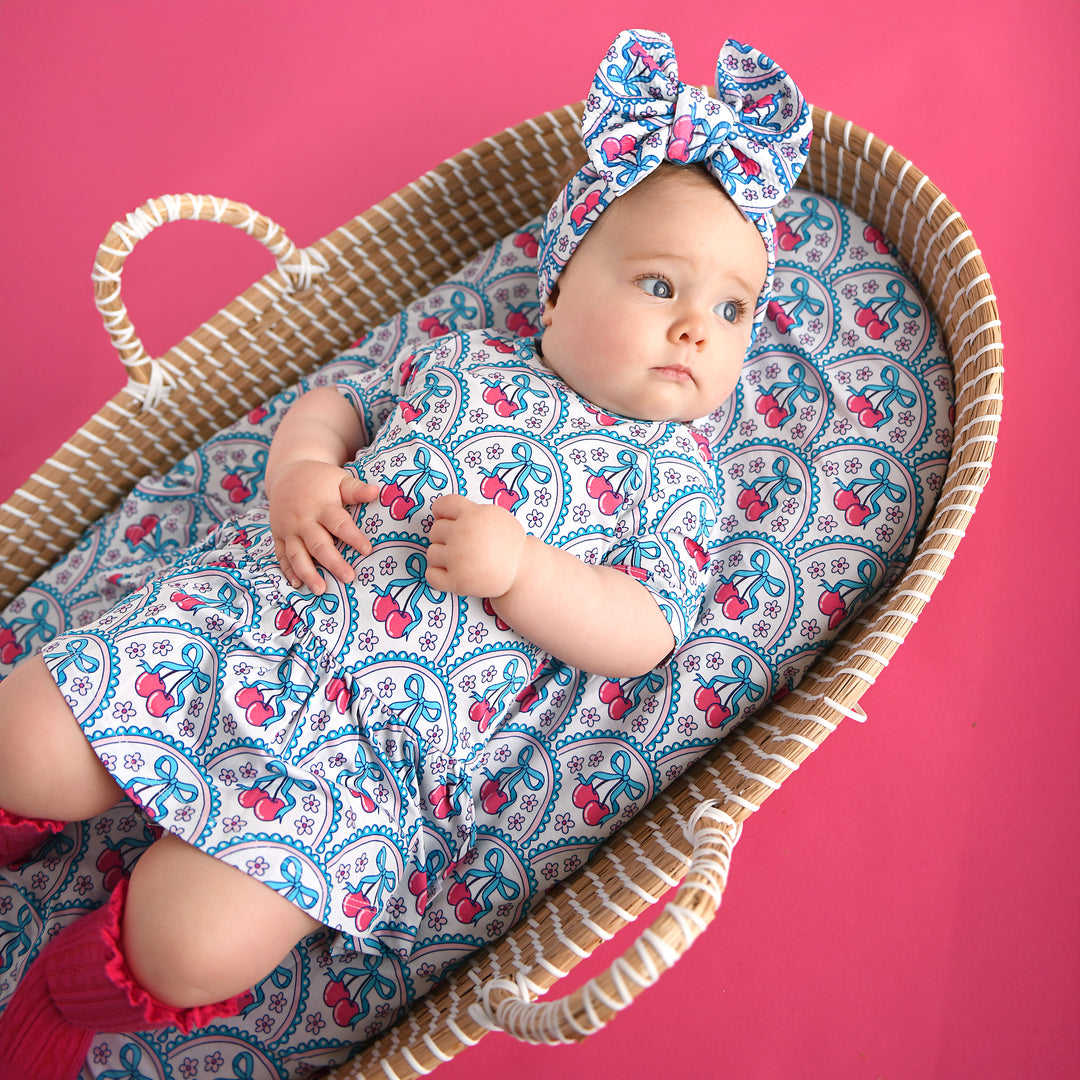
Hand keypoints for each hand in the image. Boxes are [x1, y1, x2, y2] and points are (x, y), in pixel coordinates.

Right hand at [268, 461, 378, 592]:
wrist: (287, 474)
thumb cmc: (320, 480)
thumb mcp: (339, 479)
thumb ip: (356, 489)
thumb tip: (377, 491)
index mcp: (322, 506)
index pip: (339, 524)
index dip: (353, 537)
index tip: (367, 550)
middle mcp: (303, 520)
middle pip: (318, 545)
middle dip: (333, 563)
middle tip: (349, 577)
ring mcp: (289, 530)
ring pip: (297, 554)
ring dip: (308, 573)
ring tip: (321, 589)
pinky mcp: (279, 536)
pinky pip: (282, 556)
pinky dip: (288, 571)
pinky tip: (297, 584)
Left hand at [425, 494, 526, 597]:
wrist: (523, 570)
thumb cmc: (507, 542)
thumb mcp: (494, 516)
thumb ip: (469, 511)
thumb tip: (439, 513)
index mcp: (473, 516)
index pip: (442, 505)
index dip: (441, 512)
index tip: (445, 519)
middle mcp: (462, 535)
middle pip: (435, 531)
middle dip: (445, 537)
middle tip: (462, 544)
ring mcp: (458, 559)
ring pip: (431, 553)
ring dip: (441, 557)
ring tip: (459, 560)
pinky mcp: (458, 581)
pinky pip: (431, 576)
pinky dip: (437, 575)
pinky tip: (449, 573)